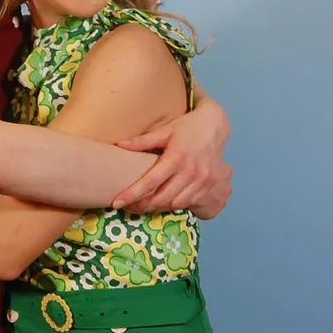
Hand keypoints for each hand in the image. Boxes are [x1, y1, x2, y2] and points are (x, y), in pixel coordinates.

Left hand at [110, 98, 232, 214]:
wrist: (215, 125)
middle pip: (161, 198)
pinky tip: (164, 200)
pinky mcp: (209, 184)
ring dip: (158, 207)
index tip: (117, 202)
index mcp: (176, 158)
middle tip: (128, 206)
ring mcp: (202, 180)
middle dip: (142, 205)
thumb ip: (142, 141)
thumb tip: (119, 145)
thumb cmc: (187, 127)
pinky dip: (174, 204)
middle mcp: (190, 171)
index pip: (150, 182)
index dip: (132, 194)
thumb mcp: (164, 130)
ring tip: (144, 204)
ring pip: (175, 203)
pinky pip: (189, 202)